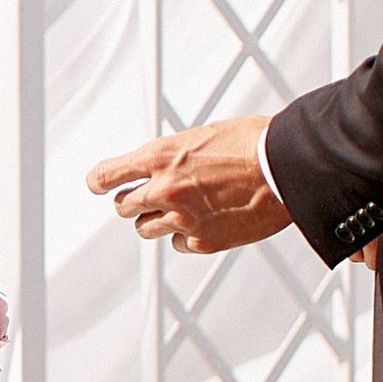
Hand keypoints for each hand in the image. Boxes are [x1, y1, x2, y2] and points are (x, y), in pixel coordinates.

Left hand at [88, 117, 287, 255]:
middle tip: (143, 198)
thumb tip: (158, 166)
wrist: (285, 167)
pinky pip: (178, 244)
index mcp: (161, 156)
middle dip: (131, 202)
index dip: (99, 182)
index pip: (107, 175)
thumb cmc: (251, 143)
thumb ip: (172, 156)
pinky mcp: (203, 241)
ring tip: (177, 210)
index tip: (97, 185)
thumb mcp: (201, 137)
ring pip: (145, 229)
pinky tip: (203, 222)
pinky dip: (185, 236)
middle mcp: (164, 188)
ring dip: (155, 221)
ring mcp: (182, 218)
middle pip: (123, 206)